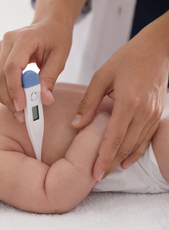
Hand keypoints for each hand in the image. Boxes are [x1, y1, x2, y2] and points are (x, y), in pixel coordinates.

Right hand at [0, 18, 71, 121]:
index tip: (22, 107)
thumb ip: (50, 79)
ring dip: (2, 97)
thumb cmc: (56, 39)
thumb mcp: (60, 58)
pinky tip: (11, 99)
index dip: (14, 89)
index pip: (11, 67)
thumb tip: (44, 100)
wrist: (48, 25)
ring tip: (17, 110)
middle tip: (21, 115)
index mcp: (24, 38)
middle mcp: (7, 41)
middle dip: (8, 98)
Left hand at [72, 16, 168, 180]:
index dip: (103, 158)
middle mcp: (143, 112)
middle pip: (125, 146)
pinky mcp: (157, 113)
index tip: (94, 174)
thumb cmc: (127, 58)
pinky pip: (146, 138)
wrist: (157, 48)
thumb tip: (76, 125)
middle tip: (96, 177)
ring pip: (136, 145)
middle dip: (110, 164)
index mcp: (128, 103)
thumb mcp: (102, 76)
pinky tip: (126, 160)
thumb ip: (89, 103)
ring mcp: (153, 114)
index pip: (113, 138)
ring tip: (107, 171)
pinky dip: (136, 151)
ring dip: (121, 160)